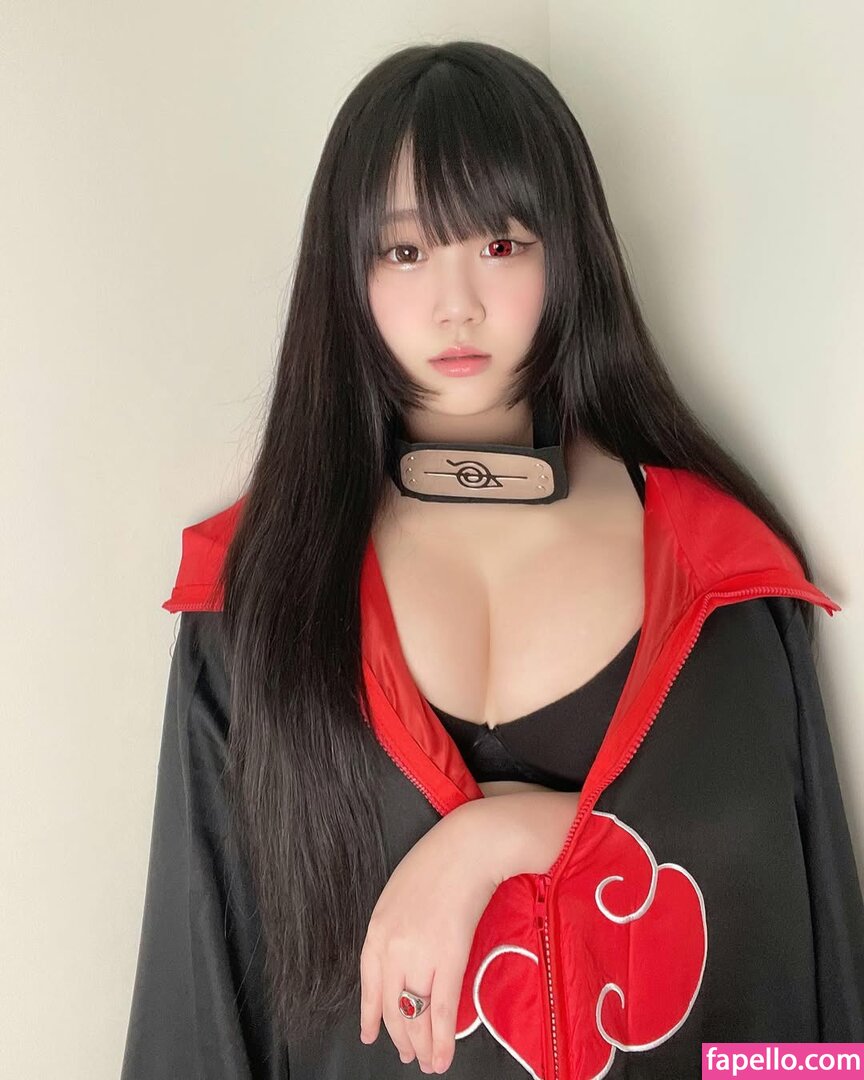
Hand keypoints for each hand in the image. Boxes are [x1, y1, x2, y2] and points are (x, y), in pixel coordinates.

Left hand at [358, 806, 502, 1073]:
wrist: (468, 846)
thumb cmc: (439, 860)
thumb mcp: (400, 893)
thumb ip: (396, 928)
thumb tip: (404, 959)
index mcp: (377, 928)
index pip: (369, 983)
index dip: (370, 1014)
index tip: (370, 1034)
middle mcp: (392, 946)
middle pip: (391, 1005)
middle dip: (400, 1035)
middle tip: (409, 1054)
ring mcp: (418, 954)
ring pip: (415, 1014)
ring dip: (421, 1044)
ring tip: (428, 1062)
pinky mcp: (448, 958)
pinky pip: (441, 1009)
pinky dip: (442, 1038)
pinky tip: (443, 1057)